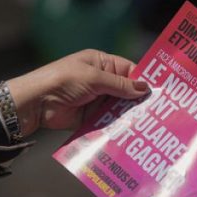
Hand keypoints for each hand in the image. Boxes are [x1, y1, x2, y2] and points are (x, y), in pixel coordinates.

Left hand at [7, 49, 148, 137]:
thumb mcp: (94, 78)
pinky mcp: (90, 117)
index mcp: (101, 63)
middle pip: (125, 91)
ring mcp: (95, 100)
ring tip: (148, 124)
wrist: (36, 102)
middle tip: (158, 112)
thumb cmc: (64, 80)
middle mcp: (100, 80)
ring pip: (118, 108)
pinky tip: (131, 133)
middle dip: (138, 101)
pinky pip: (108, 121)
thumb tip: (144, 88)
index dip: (142, 80)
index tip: (159, 92)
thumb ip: (120, 85)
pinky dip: (117, 126)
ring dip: (129, 115)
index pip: (128, 70)